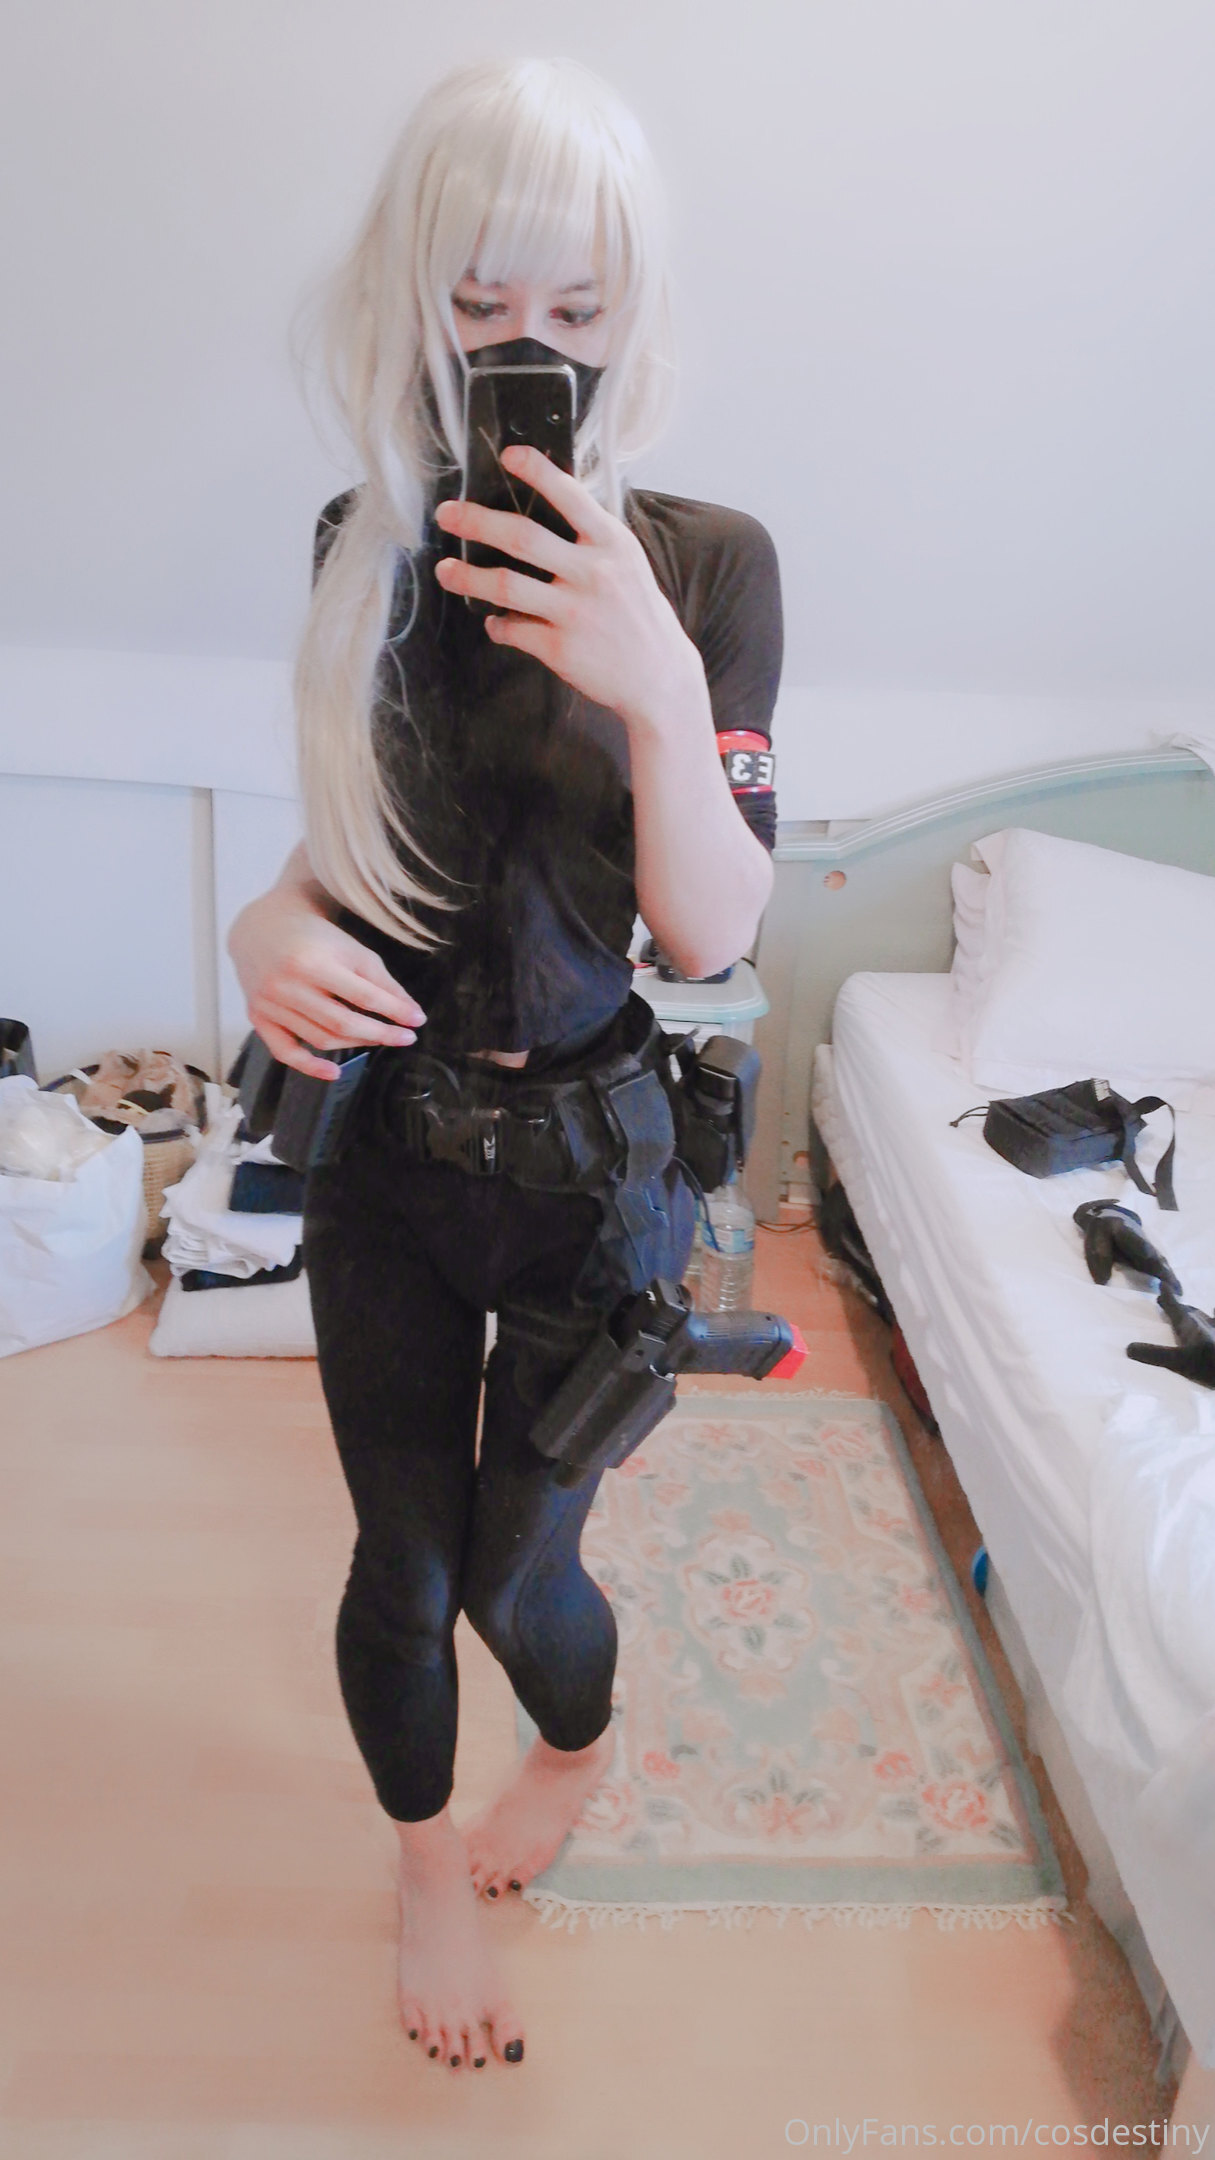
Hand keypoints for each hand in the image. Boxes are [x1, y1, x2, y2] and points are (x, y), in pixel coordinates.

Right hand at [227, 887, 425, 1079]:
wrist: (263, 928)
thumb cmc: (314, 938)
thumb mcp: (351, 949)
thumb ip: (381, 981)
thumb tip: (412, 1013)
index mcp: (311, 963)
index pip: (362, 995)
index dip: (394, 1011)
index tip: (417, 1020)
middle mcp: (286, 986)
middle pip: (341, 1023)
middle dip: (380, 1033)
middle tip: (404, 1038)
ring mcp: (269, 1005)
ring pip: (320, 1038)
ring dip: (355, 1043)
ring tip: (377, 1037)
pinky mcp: (258, 1018)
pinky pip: (284, 1052)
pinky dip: (309, 1067)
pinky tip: (334, 1072)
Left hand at [432, 448, 703, 735]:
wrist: (659, 676)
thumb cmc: (638, 614)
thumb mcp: (627, 563)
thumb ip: (592, 538)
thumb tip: (548, 506)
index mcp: (612, 544)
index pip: (572, 497)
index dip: (538, 473)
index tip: (509, 456)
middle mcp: (593, 574)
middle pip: (522, 537)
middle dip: (476, 521)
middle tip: (447, 514)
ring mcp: (575, 613)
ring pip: (506, 585)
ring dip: (468, 576)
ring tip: (445, 570)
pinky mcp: (561, 649)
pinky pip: (512, 629)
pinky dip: (496, 625)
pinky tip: (493, 621)